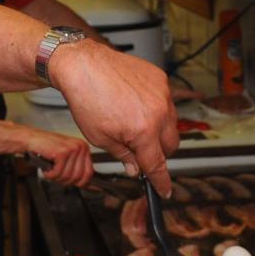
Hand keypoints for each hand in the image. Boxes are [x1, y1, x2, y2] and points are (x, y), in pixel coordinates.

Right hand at [24, 128, 93, 186]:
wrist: (32, 139)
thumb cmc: (47, 148)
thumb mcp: (67, 159)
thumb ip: (79, 170)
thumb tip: (92, 186)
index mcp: (83, 148)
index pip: (89, 173)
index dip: (80, 182)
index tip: (76, 185)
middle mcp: (80, 147)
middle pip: (78, 176)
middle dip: (65, 180)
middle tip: (57, 175)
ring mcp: (72, 149)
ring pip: (67, 176)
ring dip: (56, 177)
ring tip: (51, 169)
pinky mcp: (62, 152)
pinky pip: (58, 173)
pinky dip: (49, 174)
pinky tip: (47, 166)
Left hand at [48, 41, 178, 195]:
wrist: (82, 65)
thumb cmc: (86, 98)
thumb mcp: (100, 138)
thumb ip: (123, 155)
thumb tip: (136, 168)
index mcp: (143, 131)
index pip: (158, 164)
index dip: (161, 181)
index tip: (164, 190)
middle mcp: (158, 112)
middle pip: (171, 145)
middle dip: (158, 151)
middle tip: (138, 148)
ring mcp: (162, 94)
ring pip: (171, 123)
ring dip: (158, 129)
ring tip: (132, 120)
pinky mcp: (160, 79)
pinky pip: (166, 101)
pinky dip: (155, 107)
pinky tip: (134, 102)